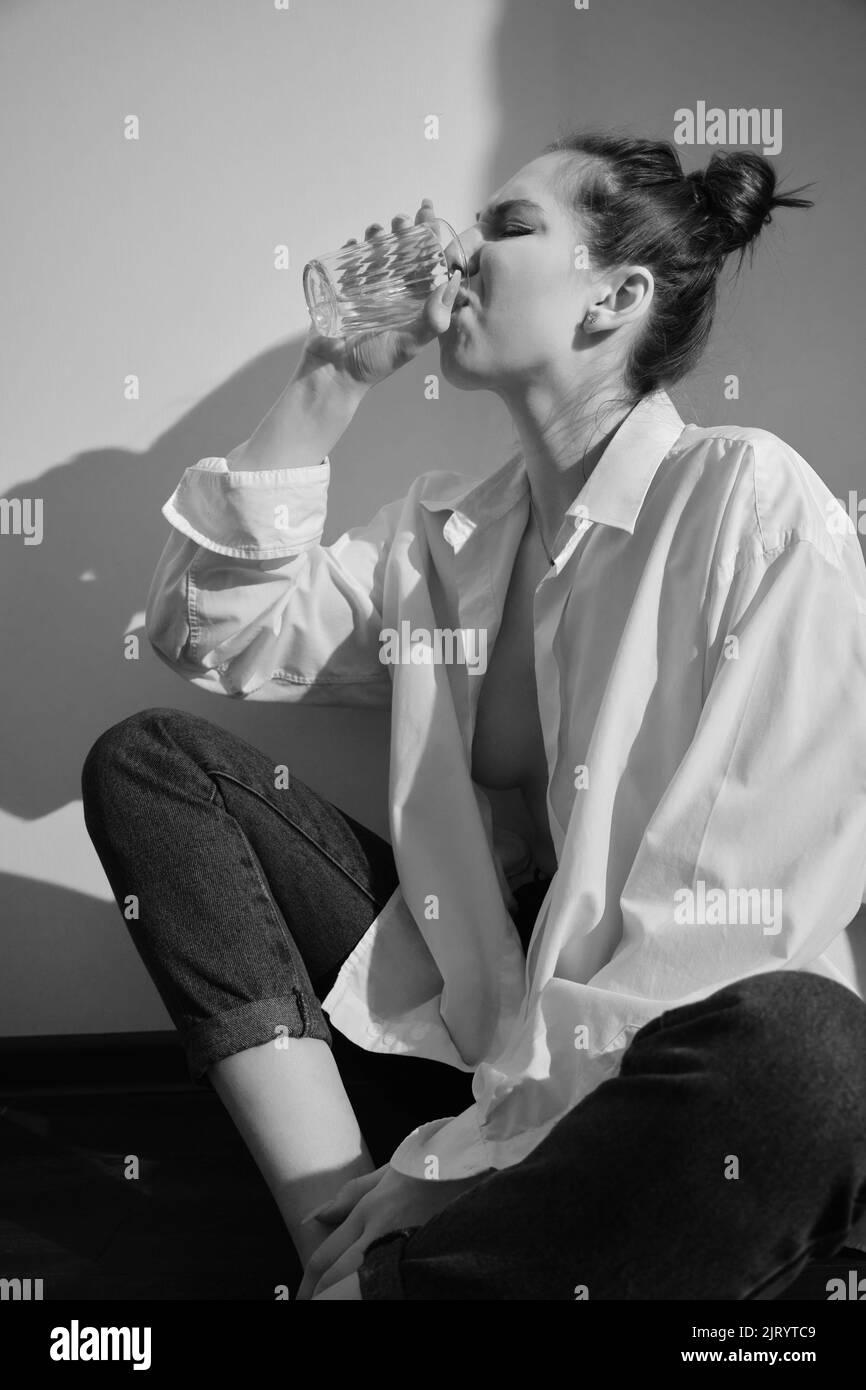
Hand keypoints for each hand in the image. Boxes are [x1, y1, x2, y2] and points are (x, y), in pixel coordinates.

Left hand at [295, 1161, 487, 1299]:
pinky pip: (396, 1283)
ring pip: (362, 1286)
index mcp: (370, 1210)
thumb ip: (350, 1195)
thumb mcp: (390, 1171)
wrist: (480, 1157)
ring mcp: (407, 1246)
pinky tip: (378, 1293)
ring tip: (337, 1301)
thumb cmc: (434, 1161)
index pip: (325, 1259)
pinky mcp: (429, 1254)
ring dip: (345, 1295)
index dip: (309, 1284)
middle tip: (311, 1305)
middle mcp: (383, 1232)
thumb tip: (312, 1217)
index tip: (301, 1298)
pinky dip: (380, 1291)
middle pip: (337, 1279)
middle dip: (320, 1296)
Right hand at [297, 198, 462, 391]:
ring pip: (376, 254)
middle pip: (402, 253)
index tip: (428, 213)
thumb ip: (433, 319)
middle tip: (401, 220)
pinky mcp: (343, 291)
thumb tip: (452, 281)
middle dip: (403, 231)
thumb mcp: (409, 344)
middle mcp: (393, 294)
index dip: (430, 238)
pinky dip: (353, 249)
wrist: (332, 376)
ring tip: (378, 229)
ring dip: (378, 236)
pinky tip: (356, 242)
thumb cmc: (373, 363)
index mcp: (414, 304)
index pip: (427, 264)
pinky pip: (349, 263)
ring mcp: (367, 291)